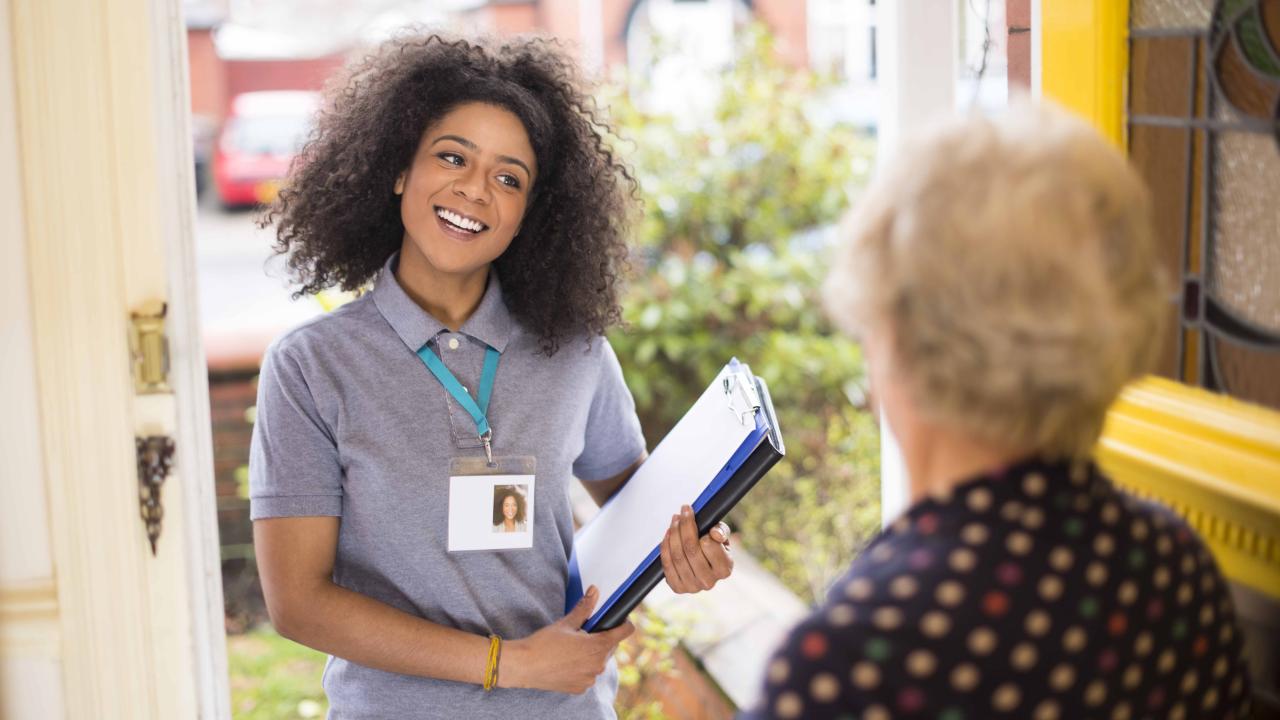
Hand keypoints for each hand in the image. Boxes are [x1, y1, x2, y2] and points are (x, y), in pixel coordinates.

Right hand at [499, 585, 634, 693]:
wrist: (524, 666)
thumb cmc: (544, 643)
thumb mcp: (566, 623)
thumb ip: (584, 608)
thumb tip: (594, 592)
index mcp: (598, 646)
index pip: (624, 632)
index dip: (624, 623)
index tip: (619, 619)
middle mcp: (598, 665)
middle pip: (610, 647)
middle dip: (601, 638)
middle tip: (584, 633)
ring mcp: (590, 679)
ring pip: (599, 662)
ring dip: (592, 654)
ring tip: (572, 648)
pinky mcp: (580, 688)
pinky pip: (588, 675)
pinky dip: (582, 668)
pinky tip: (567, 662)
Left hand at [660, 505, 732, 593]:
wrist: (703, 564)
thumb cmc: (714, 546)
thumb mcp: (723, 536)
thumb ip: (722, 532)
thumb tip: (714, 533)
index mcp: (725, 569)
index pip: (708, 544)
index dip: (698, 528)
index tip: (693, 514)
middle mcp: (709, 582)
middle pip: (690, 549)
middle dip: (683, 527)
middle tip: (680, 513)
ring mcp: (693, 587)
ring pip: (677, 556)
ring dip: (672, 534)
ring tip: (674, 520)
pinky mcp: (678, 588)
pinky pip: (667, 565)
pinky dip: (665, 547)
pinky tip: (668, 535)